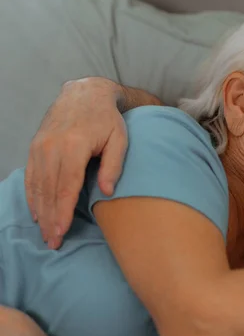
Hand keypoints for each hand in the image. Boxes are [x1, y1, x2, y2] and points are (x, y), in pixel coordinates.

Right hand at [25, 77, 127, 248]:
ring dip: (41, 212)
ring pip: (37, 186)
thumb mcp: (119, 139)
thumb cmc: (107, 119)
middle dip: (51, 219)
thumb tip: (108, 192)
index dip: (63, 212)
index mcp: (73, 146)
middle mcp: (52, 148)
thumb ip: (114, 165)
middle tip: (53, 242)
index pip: (66, 187)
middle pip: (49, 191)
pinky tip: (37, 213)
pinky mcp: (35, 147)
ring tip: (46, 234)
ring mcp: (40, 147)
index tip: (62, 232)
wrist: (84, 93)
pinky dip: (32, 196)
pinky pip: (31, 176)